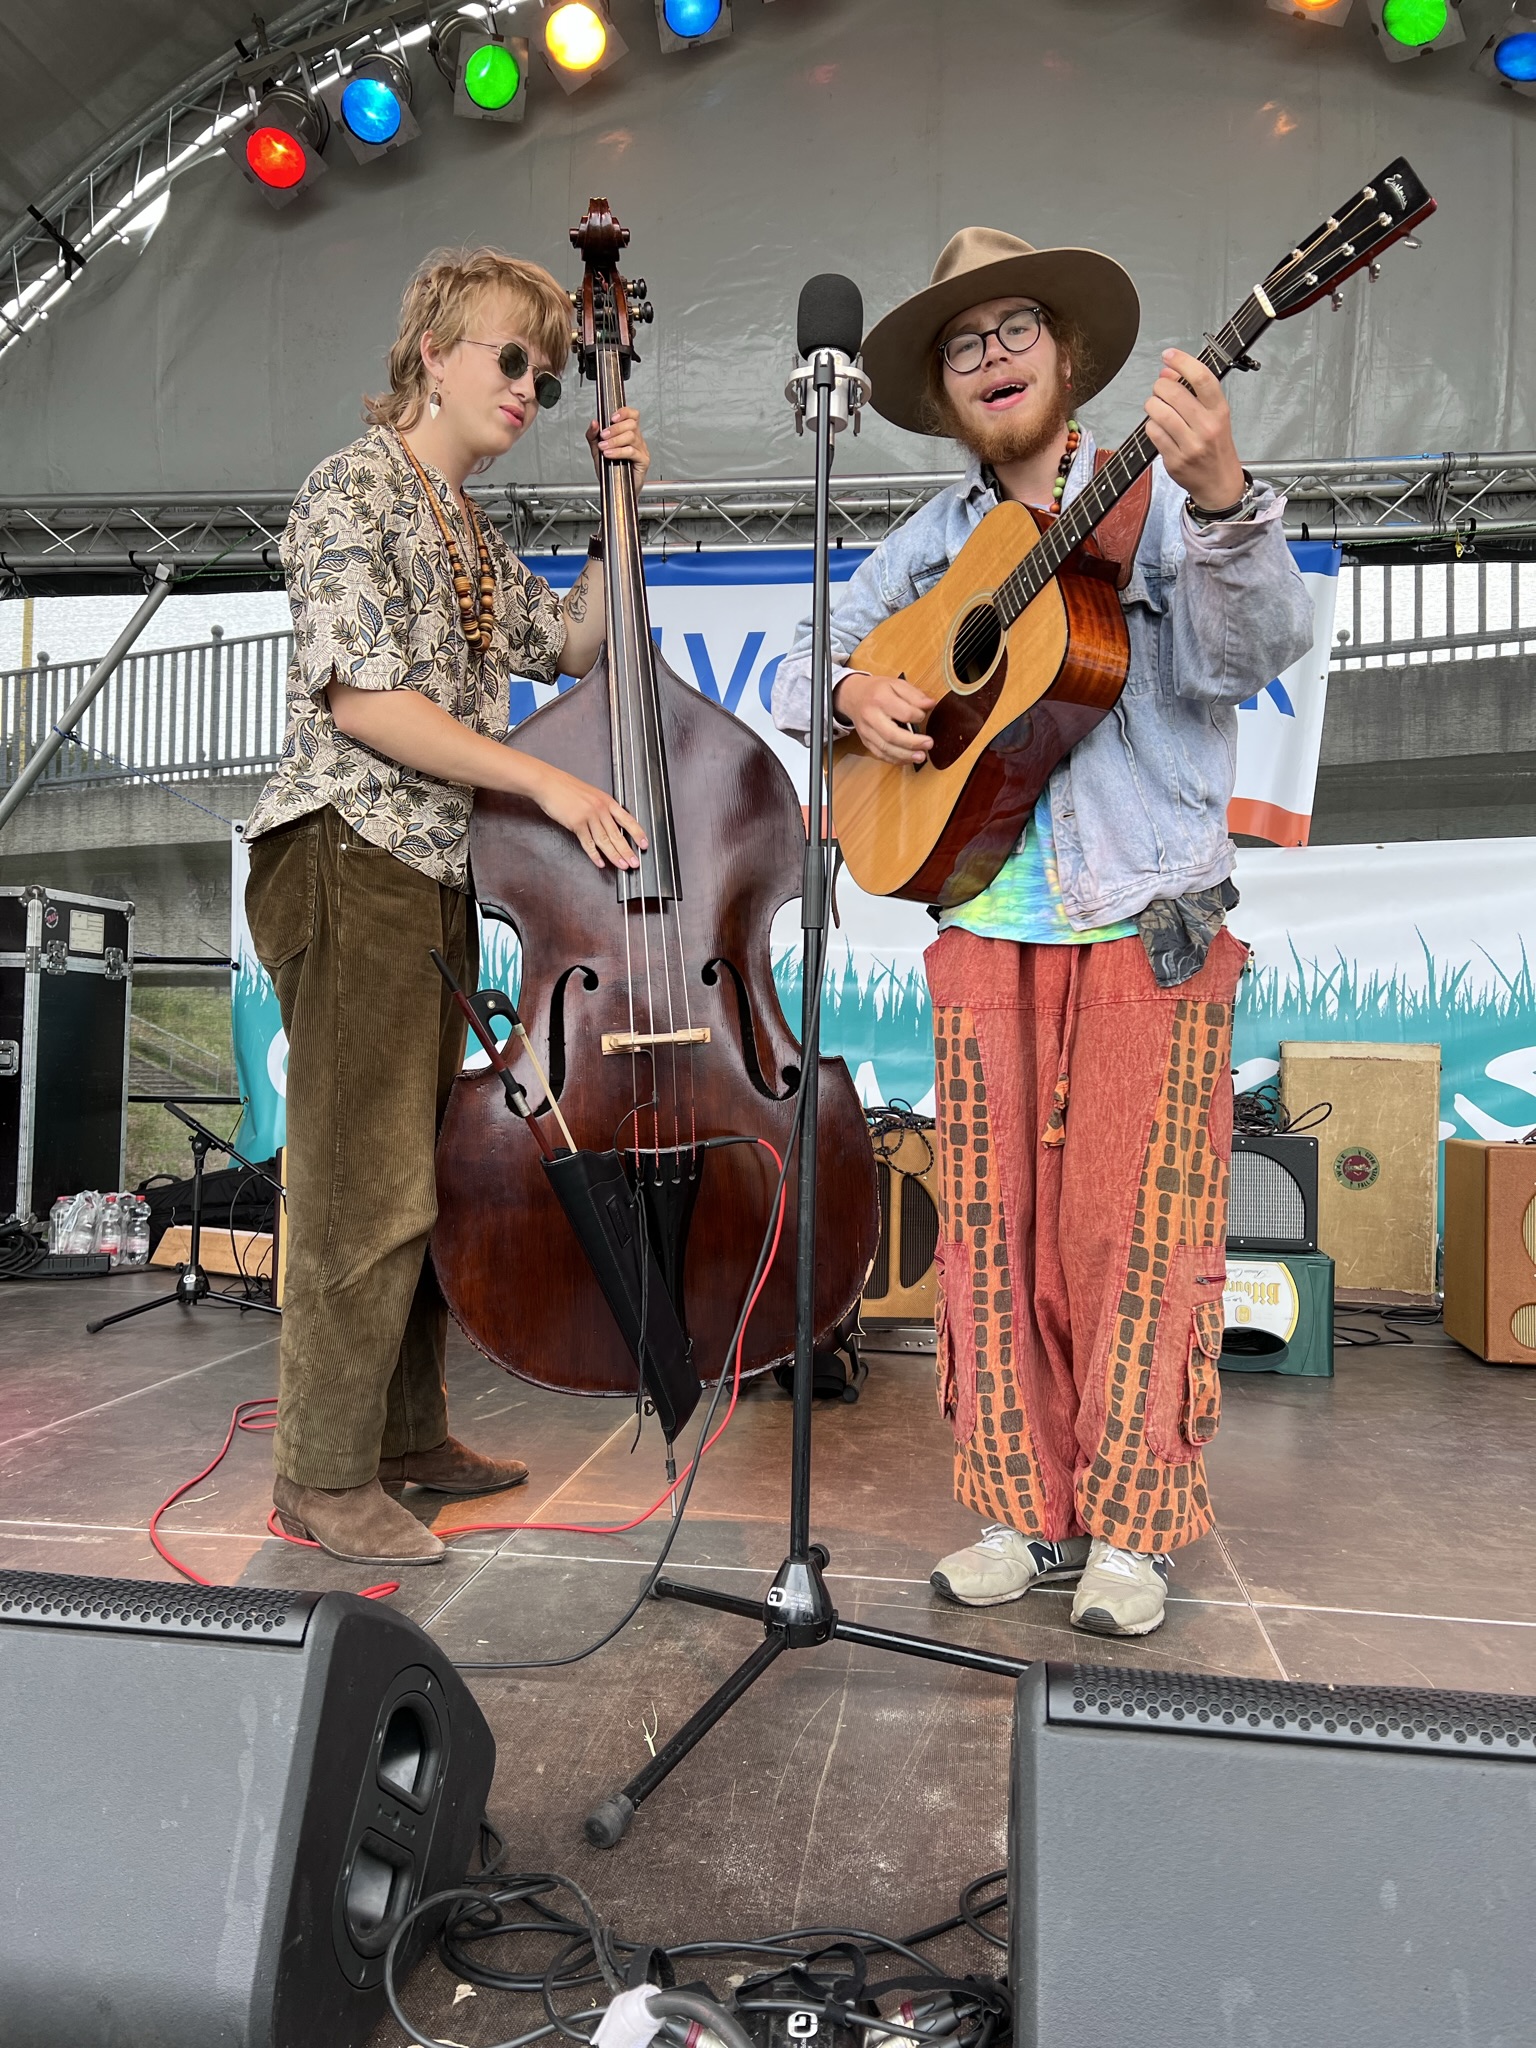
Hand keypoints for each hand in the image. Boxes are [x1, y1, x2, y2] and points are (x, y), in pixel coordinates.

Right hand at [533, 763, 646, 869]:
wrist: (549, 783)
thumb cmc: (566, 788)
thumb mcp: (591, 794)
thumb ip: (602, 808)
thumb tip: (611, 823)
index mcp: (607, 801)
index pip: (627, 819)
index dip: (637, 833)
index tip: (644, 844)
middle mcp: (601, 808)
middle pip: (617, 834)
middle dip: (628, 851)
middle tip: (634, 863)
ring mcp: (589, 816)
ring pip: (605, 840)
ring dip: (614, 856)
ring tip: (622, 866)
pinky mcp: (576, 823)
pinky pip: (588, 843)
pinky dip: (595, 855)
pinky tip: (600, 863)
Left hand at [588, 407, 649, 491]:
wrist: (615, 490)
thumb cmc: (610, 470)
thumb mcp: (597, 450)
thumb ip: (593, 436)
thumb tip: (594, 423)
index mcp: (628, 433)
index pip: (632, 415)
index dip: (624, 412)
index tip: (612, 418)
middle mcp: (636, 439)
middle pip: (631, 424)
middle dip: (614, 429)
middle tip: (603, 436)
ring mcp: (641, 450)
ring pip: (631, 436)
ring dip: (614, 441)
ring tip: (604, 448)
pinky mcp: (643, 461)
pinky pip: (632, 451)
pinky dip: (619, 452)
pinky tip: (610, 454)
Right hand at [834, 671, 936, 767]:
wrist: (853, 696)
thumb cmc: (877, 690)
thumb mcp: (897, 684)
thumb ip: (914, 695)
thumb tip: (930, 705)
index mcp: (881, 698)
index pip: (904, 713)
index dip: (918, 717)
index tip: (923, 716)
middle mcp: (871, 716)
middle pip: (892, 735)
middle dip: (913, 743)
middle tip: (929, 744)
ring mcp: (866, 731)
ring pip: (885, 748)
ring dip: (905, 755)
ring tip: (921, 756)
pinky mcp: (865, 741)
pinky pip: (880, 754)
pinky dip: (895, 759)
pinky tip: (908, 759)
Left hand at [1144, 348, 1245, 511]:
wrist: (1220, 483)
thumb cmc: (1216, 447)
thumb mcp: (1214, 416)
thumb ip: (1192, 393)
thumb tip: (1167, 372)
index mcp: (1220, 411)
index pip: (1202, 378)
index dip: (1182, 361)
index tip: (1169, 355)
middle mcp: (1207, 427)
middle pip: (1173, 392)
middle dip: (1160, 386)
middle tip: (1161, 391)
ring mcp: (1190, 445)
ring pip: (1159, 411)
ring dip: (1152, 405)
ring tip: (1158, 409)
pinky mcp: (1174, 459)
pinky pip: (1152, 432)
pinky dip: (1151, 426)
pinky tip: (1159, 429)